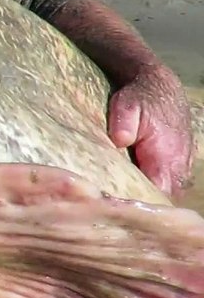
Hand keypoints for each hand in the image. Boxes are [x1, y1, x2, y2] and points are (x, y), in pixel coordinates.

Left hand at [107, 64, 196, 198]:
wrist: (159, 85)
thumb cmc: (139, 97)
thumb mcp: (126, 105)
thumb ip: (123, 123)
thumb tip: (120, 140)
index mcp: (165, 157)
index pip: (158, 194)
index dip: (140, 205)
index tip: (118, 211)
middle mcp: (179, 166)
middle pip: (164, 199)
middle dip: (143, 206)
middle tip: (115, 212)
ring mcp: (182, 166)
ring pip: (168, 193)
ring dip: (150, 197)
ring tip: (122, 203)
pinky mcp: (179, 165)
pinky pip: (169, 185)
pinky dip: (154, 188)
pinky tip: (133, 189)